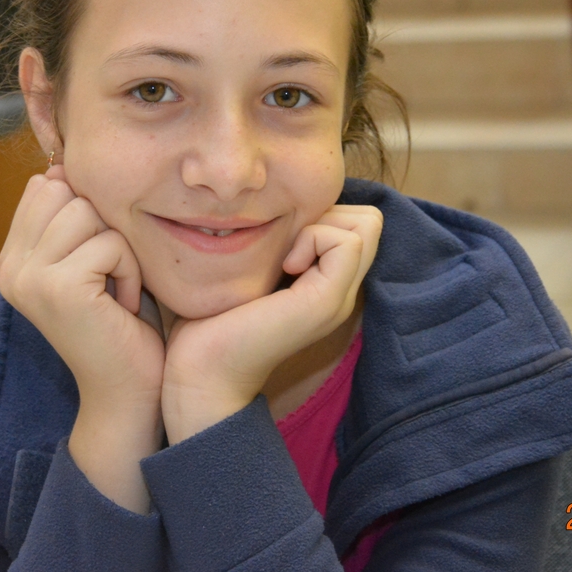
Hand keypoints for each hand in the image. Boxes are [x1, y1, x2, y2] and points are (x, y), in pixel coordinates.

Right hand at [0, 164, 164, 510]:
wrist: (128, 392)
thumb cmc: (123, 323)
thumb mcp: (93, 260)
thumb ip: (73, 218)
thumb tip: (57, 166)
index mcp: (13, 257)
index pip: (46, 186)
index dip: (88, 211)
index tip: (98, 261)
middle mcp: (11, 267)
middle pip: (68, 192)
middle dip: (105, 229)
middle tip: (110, 279)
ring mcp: (29, 278)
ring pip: (90, 213)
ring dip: (121, 252)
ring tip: (116, 291)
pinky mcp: (57, 288)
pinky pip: (111, 244)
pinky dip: (131, 272)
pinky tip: (122, 307)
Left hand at [160, 204, 382, 442]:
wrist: (202, 371)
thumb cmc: (213, 318)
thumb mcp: (254, 266)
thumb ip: (278, 243)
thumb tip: (282, 201)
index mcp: (327, 283)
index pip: (359, 221)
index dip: (324, 213)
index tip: (283, 239)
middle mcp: (343, 291)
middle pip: (369, 220)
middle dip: (328, 214)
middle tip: (287, 244)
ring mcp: (340, 297)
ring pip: (367, 224)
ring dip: (320, 225)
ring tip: (285, 257)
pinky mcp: (328, 301)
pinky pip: (347, 242)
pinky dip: (314, 238)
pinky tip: (284, 266)